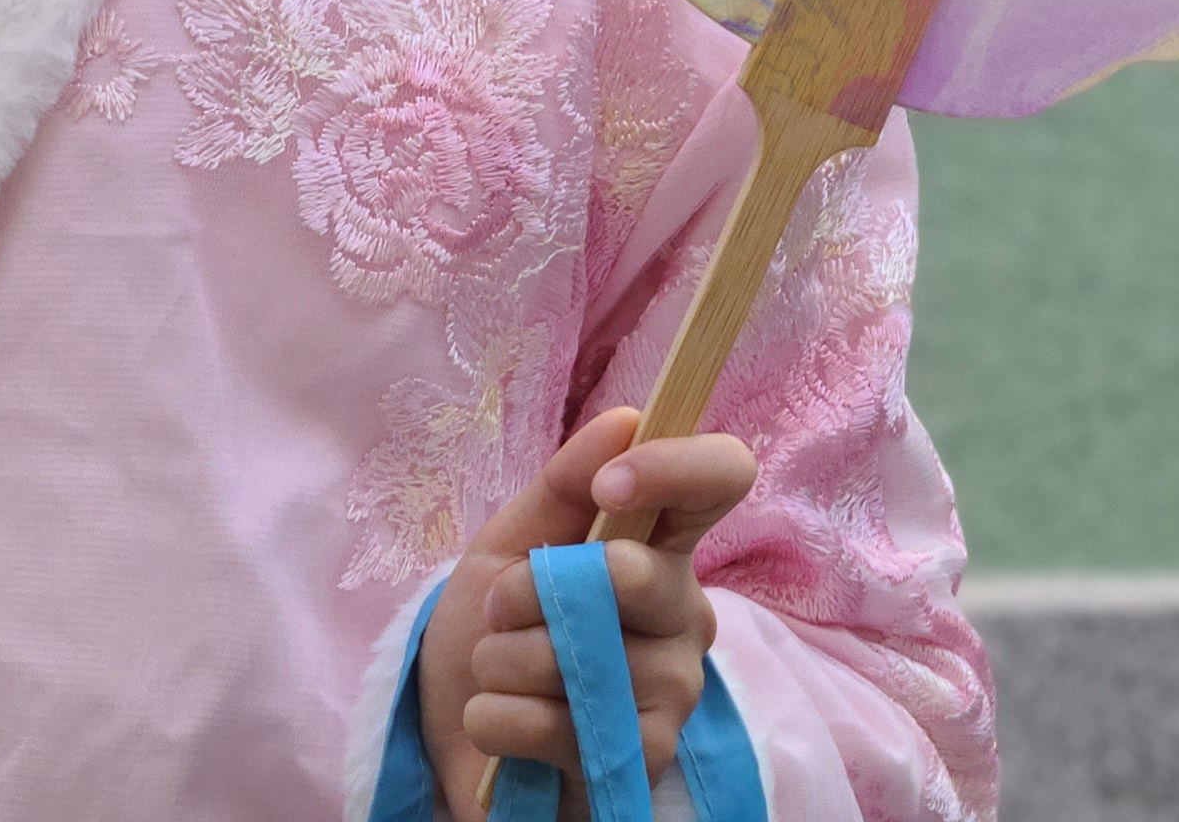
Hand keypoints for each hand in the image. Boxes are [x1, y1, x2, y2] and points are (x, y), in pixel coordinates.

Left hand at [414, 404, 760, 815]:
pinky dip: (496, 719)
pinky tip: (500, 723)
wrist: (458, 722)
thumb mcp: (511, 543)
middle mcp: (685, 616)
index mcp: (661, 548)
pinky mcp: (644, 760)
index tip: (605, 488)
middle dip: (531, 589)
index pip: (720, 481)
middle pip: (631, 574)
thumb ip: (563, 485)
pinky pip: (553, 725)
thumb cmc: (497, 624)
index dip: (673, 469)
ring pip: (577, 657)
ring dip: (502, 661)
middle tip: (500, 609)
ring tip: (498, 672)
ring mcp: (673, 692)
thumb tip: (626, 418)